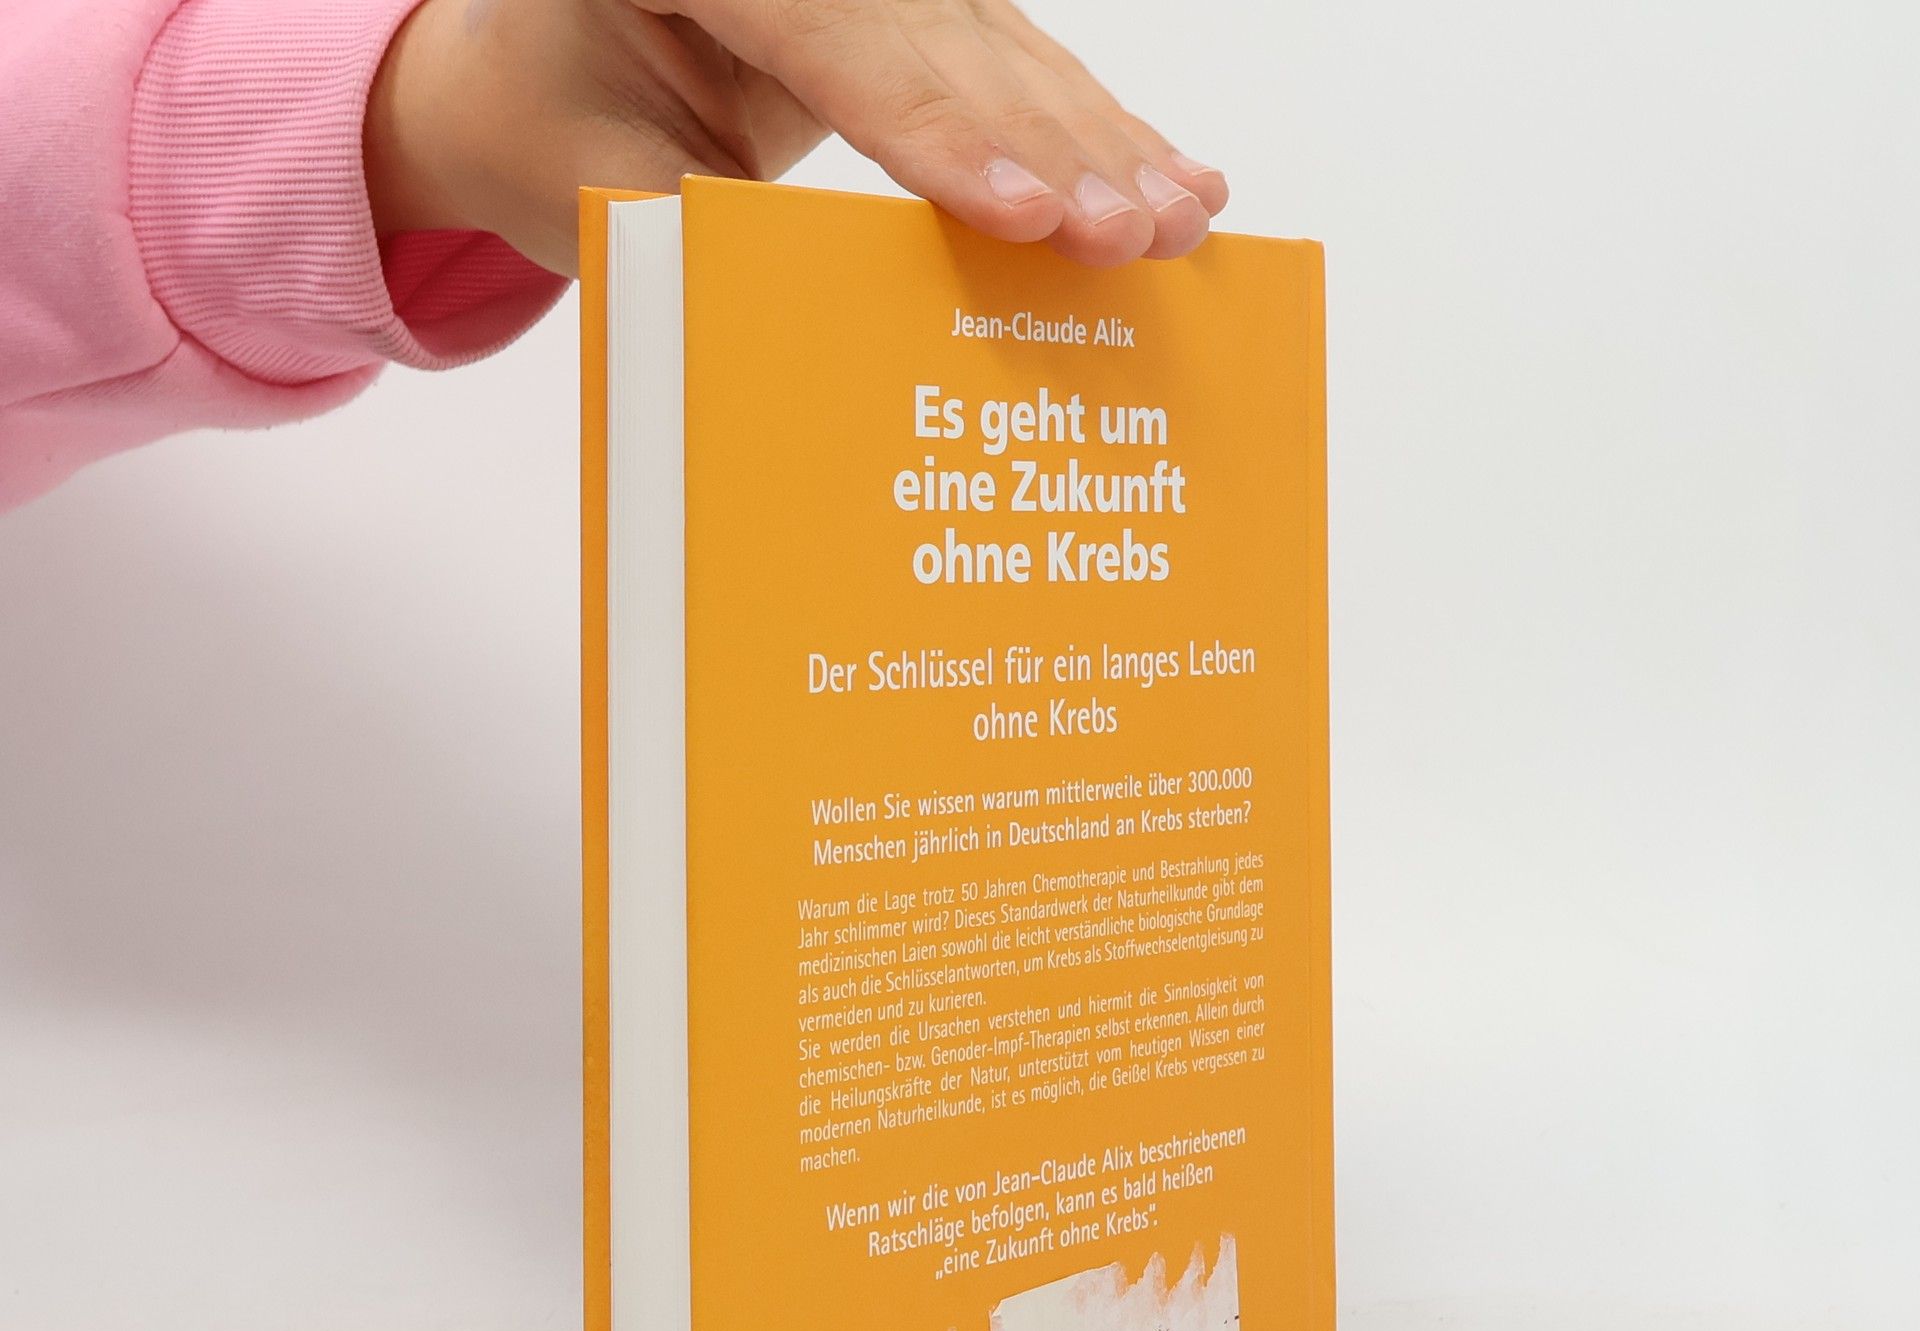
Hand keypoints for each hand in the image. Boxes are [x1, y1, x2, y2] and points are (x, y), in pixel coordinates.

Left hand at [364, 0, 1229, 276]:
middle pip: (942, 38)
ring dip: (1096, 141)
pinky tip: (1169, 169)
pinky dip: (1088, 126)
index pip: (837, 36)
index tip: (1024, 213)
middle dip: (1048, 147)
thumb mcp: (590, 183)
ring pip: (999, 46)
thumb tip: (831, 326)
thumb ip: (700, 232)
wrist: (523, 62)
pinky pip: (1012, 60)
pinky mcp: (910, 5)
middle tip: (1131, 237)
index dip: (939, 131)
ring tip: (1177, 220)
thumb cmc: (541, 118)